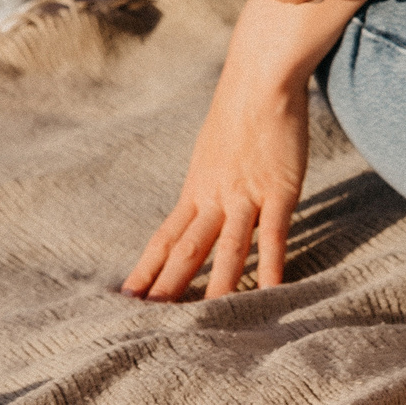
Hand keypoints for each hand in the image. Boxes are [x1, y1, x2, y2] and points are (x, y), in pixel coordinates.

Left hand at [124, 56, 310, 299]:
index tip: (126, 300)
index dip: (145, 271)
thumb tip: (204, 199)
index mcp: (196, 189)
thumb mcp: (211, 148)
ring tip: (203, 323)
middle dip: (168, 289)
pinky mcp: (279, 190)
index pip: (164, 239)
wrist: (261, 79)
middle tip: (149, 326)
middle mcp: (214, 197)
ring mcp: (246, 195)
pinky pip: (274, 235)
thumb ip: (209, 178)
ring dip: (215, 288)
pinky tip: (269, 292)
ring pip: (227, 249)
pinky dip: (271, 266)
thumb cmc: (239, 107)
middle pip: (186, 251)